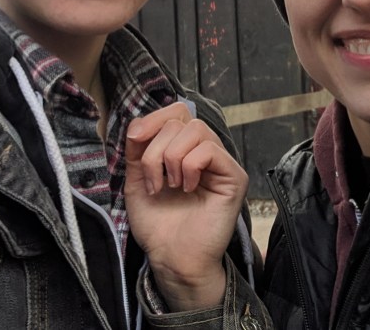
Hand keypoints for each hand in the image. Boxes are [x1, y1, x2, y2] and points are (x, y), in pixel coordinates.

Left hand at [125, 101, 247, 310]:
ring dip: (171, 158)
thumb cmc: (158, 224)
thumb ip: (138, 149)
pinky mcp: (234, 177)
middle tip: (154, 181)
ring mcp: (222, 163)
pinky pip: (210, 150)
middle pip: (181, 119)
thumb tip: (138, 123)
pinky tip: (186, 188)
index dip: (153, 119)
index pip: (176, 112)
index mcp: (184, 149)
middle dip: (156, 148)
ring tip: (170, 186)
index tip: (134, 141)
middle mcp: (206, 152)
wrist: (171, 258)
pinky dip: (190, 166)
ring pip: (196, 130)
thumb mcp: (137, 179)